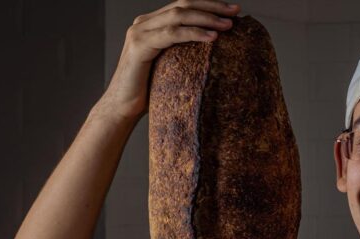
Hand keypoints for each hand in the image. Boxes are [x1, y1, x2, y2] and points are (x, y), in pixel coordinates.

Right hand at [97, 0, 240, 120]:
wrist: (123, 107)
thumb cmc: (150, 91)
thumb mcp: (171, 65)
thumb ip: (184, 51)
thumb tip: (215, 49)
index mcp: (152, 24)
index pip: (183, 6)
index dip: (209, 4)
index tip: (232, 10)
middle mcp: (143, 23)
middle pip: (183, 5)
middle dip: (212, 6)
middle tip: (236, 11)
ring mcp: (139, 32)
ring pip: (179, 16)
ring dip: (207, 18)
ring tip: (227, 25)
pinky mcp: (139, 45)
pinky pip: (172, 34)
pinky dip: (194, 33)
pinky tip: (212, 37)